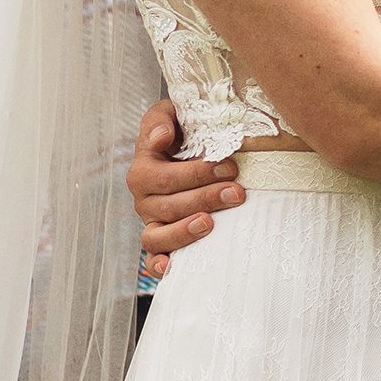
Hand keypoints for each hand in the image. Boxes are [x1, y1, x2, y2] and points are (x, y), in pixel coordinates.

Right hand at [126, 99, 243, 277]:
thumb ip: (160, 119)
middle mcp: (143, 198)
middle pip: (169, 206)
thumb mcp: (171, 112)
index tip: (230, 166)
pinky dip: (159, 266)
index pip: (165, 177)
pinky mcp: (160, 240)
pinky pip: (152, 258)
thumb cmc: (183, 129)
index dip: (197, 174)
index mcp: (143, 168)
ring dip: (184, 232)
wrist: (188, 146)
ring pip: (157, 236)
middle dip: (205, 198)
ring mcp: (150, 221)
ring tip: (211, 224)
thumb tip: (160, 138)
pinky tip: (173, 268)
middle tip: (238, 192)